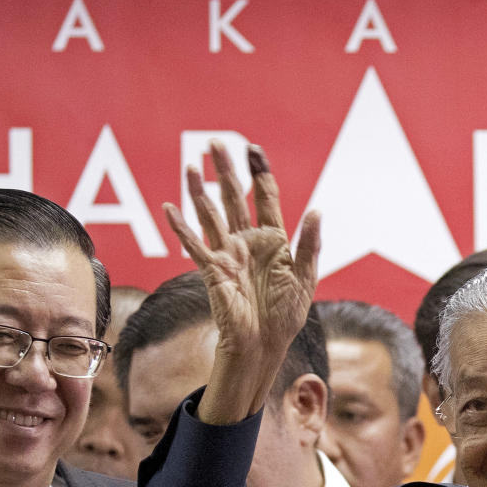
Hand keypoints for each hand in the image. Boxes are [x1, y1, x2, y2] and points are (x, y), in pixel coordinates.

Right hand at [162, 141, 320, 419]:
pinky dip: (181, 227)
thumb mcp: (306, 276)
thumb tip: (317, 211)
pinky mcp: (212, 270)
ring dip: (201, 190)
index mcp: (273, 240)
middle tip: (216, 142)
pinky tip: (169, 207)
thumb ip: (310, 243)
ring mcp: (228, 253)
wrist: (265, 344)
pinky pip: (194, 244)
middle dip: (227, 169)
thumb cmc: (285, 315)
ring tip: (193, 165)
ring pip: (211, 214)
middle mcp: (248, 241)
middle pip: (235, 197)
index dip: (260, 172)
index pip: (266, 197)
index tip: (254, 148)